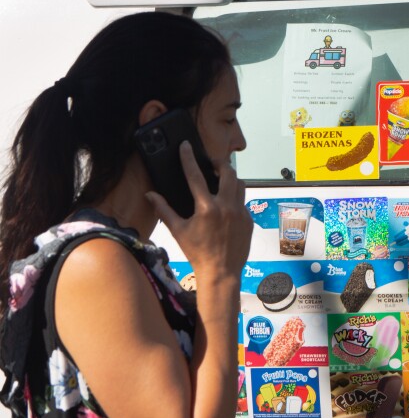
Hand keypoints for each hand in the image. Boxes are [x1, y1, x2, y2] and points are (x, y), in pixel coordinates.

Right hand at [147, 141, 251, 282]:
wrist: (221, 272)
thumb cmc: (197, 252)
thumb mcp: (178, 230)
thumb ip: (163, 210)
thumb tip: (149, 195)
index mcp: (206, 208)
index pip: (196, 176)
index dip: (188, 158)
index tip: (186, 146)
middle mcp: (226, 206)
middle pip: (228, 172)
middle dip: (219, 163)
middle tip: (211, 164)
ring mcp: (241, 212)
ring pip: (240, 184)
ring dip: (230, 179)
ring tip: (220, 181)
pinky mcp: (249, 219)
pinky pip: (243, 201)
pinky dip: (234, 198)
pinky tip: (226, 204)